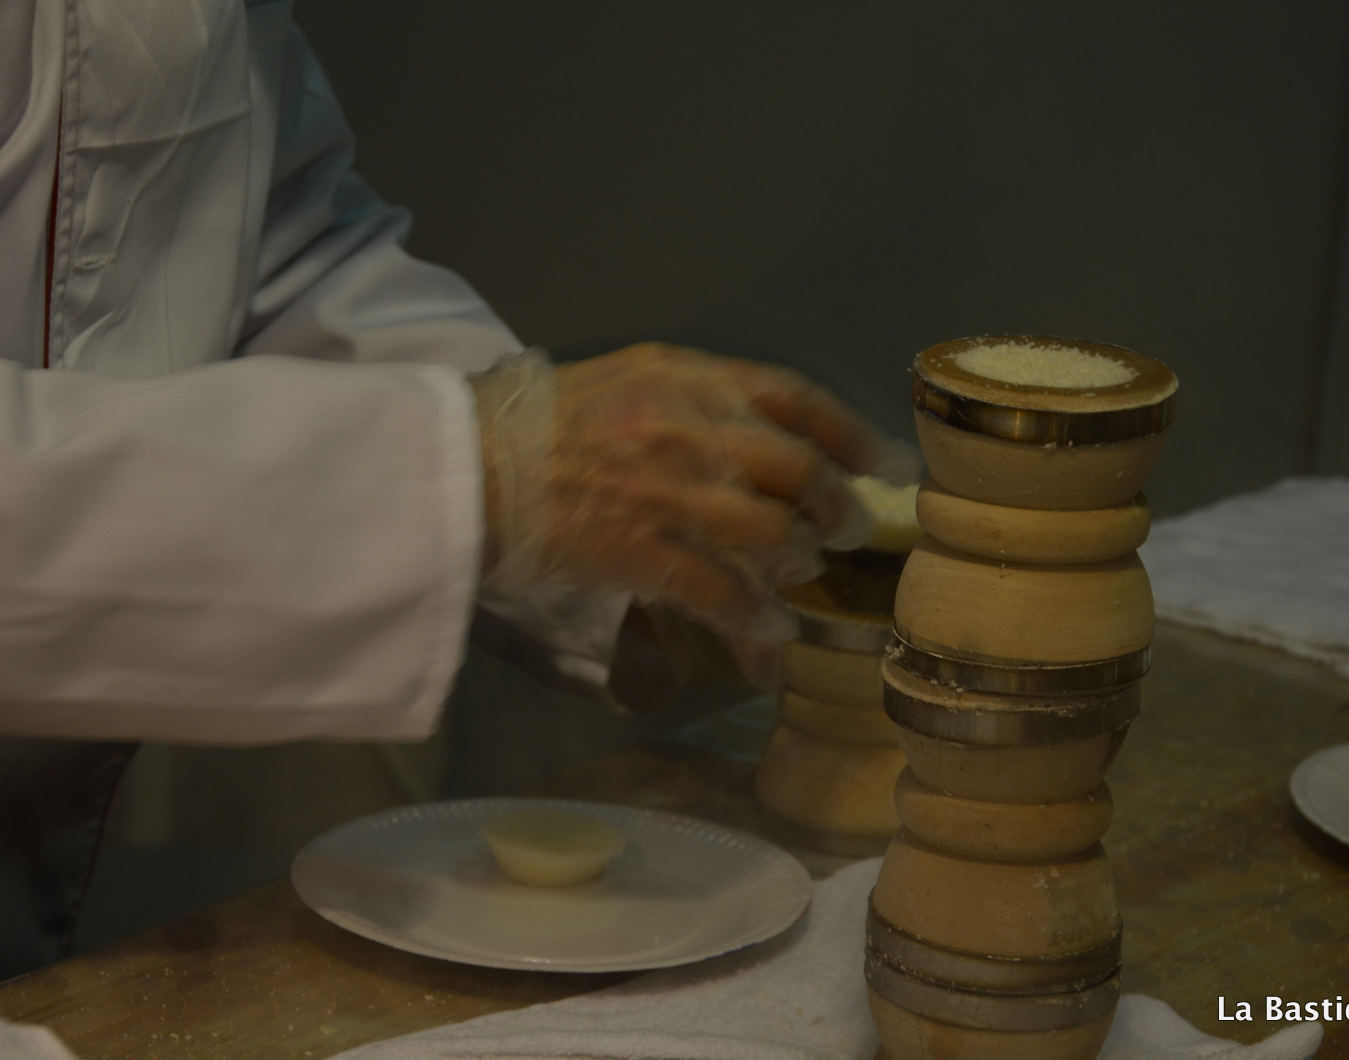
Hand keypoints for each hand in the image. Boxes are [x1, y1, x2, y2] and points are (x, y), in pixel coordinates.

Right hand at [471, 343, 914, 638]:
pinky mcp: (640, 550)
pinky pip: (721, 590)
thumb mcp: (626, 381)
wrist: (467, 465)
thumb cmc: (540, 422)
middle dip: (835, 507)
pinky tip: (768, 633)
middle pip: (797, 469)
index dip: (849, 433)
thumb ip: (695, 400)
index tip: (881, 462)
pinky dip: (755, 617)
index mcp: (685, 376)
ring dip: (796, 560)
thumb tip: (763, 442)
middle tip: (847, 531)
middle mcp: (688, 426)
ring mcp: (667, 490)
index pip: (793, 396)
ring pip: (770, 533)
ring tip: (796, 575)